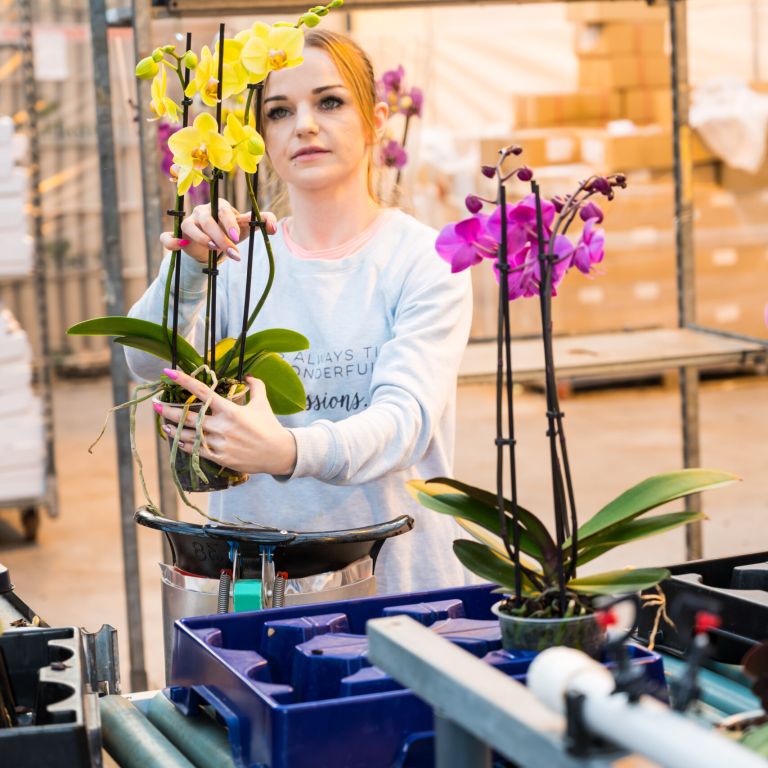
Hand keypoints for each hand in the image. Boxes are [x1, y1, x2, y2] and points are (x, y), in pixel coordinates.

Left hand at [155, 368, 296, 476]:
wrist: (278, 453)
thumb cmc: (270, 426)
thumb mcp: (263, 404)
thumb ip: (256, 387)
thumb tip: (249, 375)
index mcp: (231, 410)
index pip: (203, 392)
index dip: (184, 381)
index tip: (169, 373)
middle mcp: (222, 426)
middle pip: (188, 417)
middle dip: (168, 411)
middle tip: (154, 404)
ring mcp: (220, 443)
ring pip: (189, 436)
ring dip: (173, 430)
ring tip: (162, 425)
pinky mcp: (220, 457)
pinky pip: (197, 451)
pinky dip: (185, 445)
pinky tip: (177, 441)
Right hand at [159, 199, 277, 264]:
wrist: (214, 248)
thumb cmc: (232, 233)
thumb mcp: (247, 229)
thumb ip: (262, 223)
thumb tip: (274, 228)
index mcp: (220, 206)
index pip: (224, 211)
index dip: (230, 223)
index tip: (237, 238)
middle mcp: (203, 212)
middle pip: (208, 220)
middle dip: (220, 237)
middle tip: (232, 253)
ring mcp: (188, 223)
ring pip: (190, 226)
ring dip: (201, 238)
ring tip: (213, 249)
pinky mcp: (178, 236)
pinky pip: (168, 237)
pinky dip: (172, 241)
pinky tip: (180, 246)